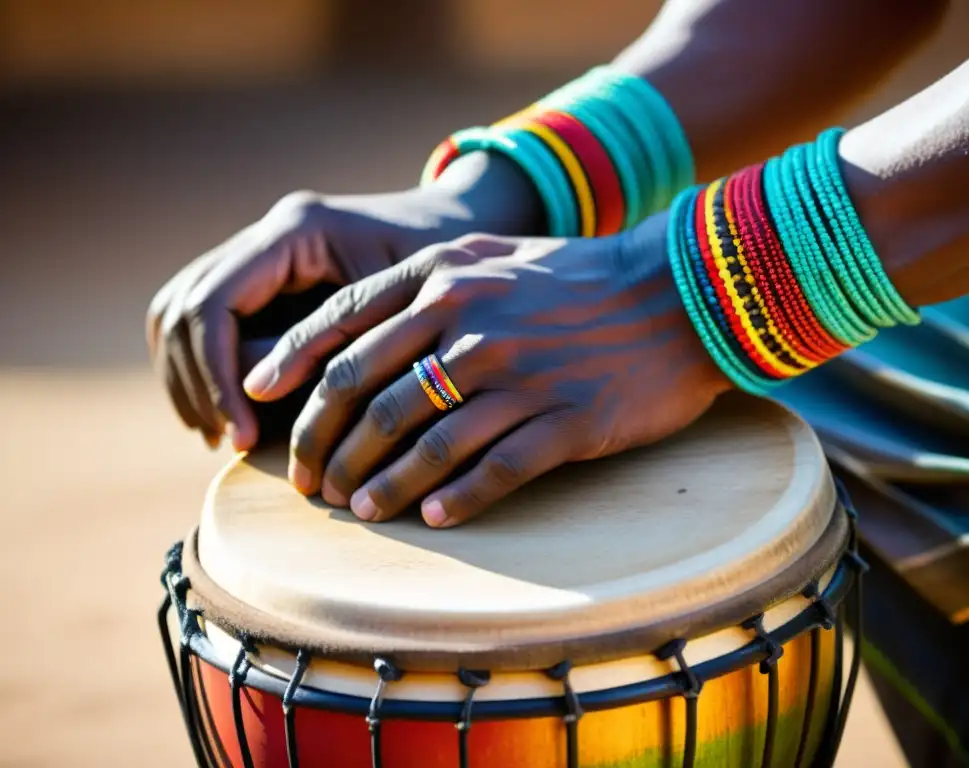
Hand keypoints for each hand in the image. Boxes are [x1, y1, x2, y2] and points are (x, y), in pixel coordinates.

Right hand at [146, 153, 542, 450]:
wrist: (471, 239)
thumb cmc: (451, 278)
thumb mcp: (403, 315)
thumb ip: (334, 349)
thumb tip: (259, 401)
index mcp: (295, 231)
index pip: (212, 305)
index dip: (216, 375)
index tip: (242, 434)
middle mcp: (267, 235)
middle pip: (179, 309)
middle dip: (195, 381)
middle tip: (226, 441)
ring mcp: (260, 254)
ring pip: (176, 315)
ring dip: (190, 380)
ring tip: (223, 437)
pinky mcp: (265, 280)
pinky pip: (205, 322)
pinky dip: (205, 371)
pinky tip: (233, 416)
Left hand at [244, 217, 730, 526]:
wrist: (680, 292)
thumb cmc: (580, 276)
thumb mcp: (494, 254)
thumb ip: (424, 280)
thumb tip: (353, 329)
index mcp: (443, 277)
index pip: (341, 328)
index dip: (290, 371)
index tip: (259, 403)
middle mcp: (469, 323)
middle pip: (366, 396)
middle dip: (323, 444)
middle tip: (307, 480)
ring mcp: (517, 374)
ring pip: (420, 442)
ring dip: (379, 483)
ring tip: (357, 509)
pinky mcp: (565, 419)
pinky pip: (492, 470)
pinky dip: (454, 499)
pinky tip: (433, 519)